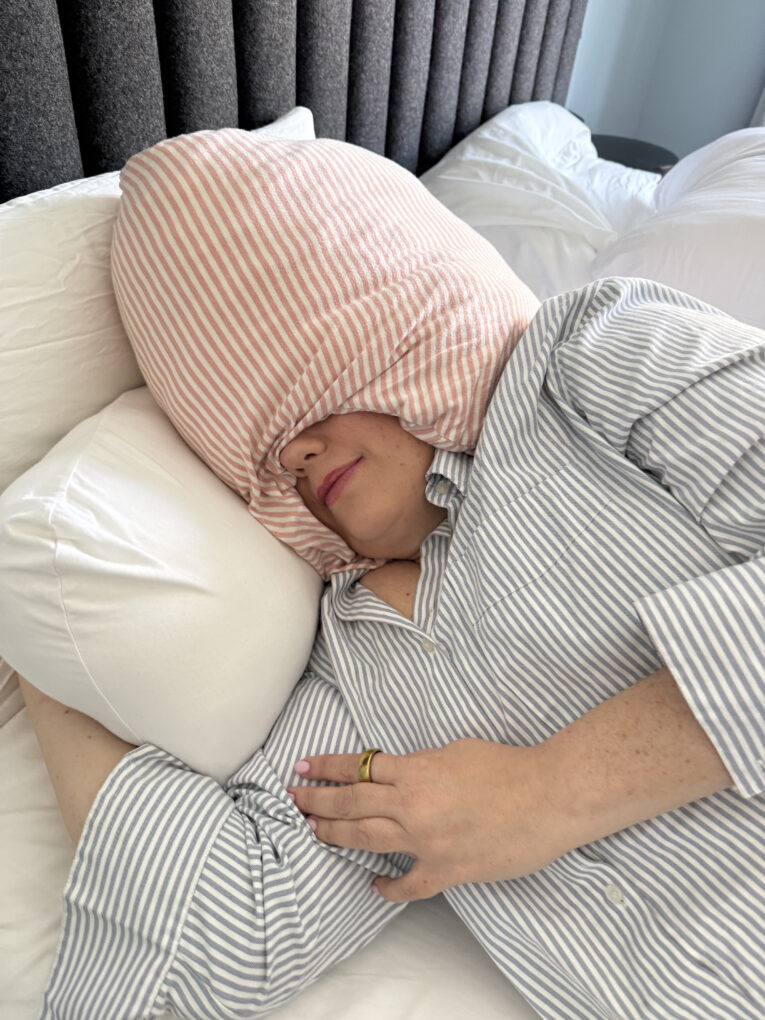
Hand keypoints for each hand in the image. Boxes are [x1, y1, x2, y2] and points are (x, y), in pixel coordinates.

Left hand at [288, 738, 566, 902]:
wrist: (547, 797)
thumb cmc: (507, 767)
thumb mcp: (455, 750)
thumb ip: (420, 763)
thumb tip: (400, 772)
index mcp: (414, 771)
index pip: (357, 767)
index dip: (326, 766)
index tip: (304, 766)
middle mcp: (412, 805)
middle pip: (350, 802)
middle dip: (317, 800)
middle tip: (293, 797)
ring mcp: (426, 841)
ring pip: (366, 838)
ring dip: (335, 834)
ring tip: (315, 831)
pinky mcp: (446, 869)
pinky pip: (406, 884)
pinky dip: (387, 886)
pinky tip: (374, 883)